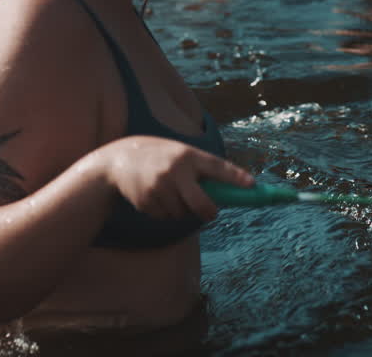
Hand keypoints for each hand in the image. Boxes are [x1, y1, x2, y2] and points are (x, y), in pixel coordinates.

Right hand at [94, 136, 253, 221]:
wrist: (118, 160)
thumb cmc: (159, 156)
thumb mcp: (179, 153)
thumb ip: (199, 169)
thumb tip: (229, 192)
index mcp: (187, 155)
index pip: (217, 167)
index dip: (236, 177)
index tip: (252, 185)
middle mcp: (174, 171)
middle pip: (201, 204)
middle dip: (209, 212)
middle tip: (211, 213)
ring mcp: (159, 187)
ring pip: (183, 213)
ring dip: (183, 211)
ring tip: (171, 194)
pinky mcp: (147, 201)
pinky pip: (166, 217)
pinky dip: (166, 212)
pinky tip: (156, 197)